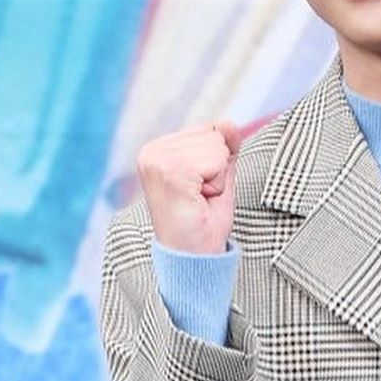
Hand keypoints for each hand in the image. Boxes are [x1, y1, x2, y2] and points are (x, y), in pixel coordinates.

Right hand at [136, 120, 242, 254]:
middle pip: (215, 136)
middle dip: (219, 171)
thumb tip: (229, 122)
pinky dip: (218, 185)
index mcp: (158, 149)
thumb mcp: (219, 178)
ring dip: (219, 180)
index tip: (201, 190)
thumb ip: (224, 148)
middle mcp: (152, 150)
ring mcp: (158, 159)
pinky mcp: (171, 170)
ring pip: (217, 148)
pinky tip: (199, 202)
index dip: (217, 164)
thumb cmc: (204, 224)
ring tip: (199, 201)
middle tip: (201, 199)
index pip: (210, 130)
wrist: (193, 259)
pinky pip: (217, 161)